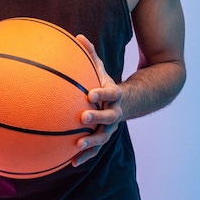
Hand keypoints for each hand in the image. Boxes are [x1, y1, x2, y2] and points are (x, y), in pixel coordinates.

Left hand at [73, 35, 124, 166]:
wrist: (128, 102)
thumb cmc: (105, 83)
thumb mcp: (100, 68)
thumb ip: (90, 54)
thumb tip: (78, 36)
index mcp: (115, 95)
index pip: (111, 93)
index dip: (102, 93)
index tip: (91, 93)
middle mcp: (115, 112)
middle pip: (109, 116)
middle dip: (97, 117)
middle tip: (83, 117)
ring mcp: (111, 127)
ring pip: (103, 136)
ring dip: (91, 142)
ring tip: (77, 145)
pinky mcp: (104, 137)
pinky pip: (95, 149)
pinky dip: (85, 156)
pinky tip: (72, 163)